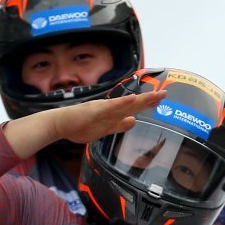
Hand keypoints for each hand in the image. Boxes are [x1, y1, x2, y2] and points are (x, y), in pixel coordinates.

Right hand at [50, 92, 165, 143]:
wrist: (60, 124)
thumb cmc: (78, 126)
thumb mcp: (103, 129)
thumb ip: (118, 125)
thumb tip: (133, 121)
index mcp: (112, 113)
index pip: (133, 108)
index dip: (146, 104)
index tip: (159, 99)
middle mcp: (110, 109)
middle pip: (133, 104)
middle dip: (149, 99)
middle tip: (164, 94)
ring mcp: (103, 109)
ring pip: (126, 104)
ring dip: (141, 99)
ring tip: (155, 95)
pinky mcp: (95, 112)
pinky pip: (111, 107)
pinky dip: (122, 103)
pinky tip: (133, 99)